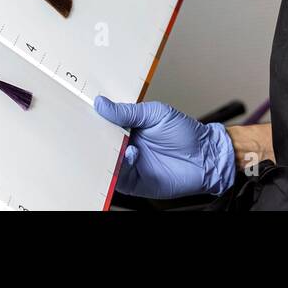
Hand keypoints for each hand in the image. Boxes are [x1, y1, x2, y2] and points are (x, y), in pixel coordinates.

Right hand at [94, 96, 236, 199]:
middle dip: (92, 139)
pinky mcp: (134, 183)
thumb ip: (128, 112)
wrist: (205, 157)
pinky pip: (118, 178)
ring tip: (112, 143)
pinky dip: (120, 168)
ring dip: (105, 154)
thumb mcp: (156, 114)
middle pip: (100, 145)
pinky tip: (130, 154)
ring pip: (105, 163)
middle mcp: (126, 147)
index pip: (105, 125)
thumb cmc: (185, 133)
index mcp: (129, 128)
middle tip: (86, 131)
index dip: (94, 120)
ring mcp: (129, 165)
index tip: (82, 112)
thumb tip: (101, 104)